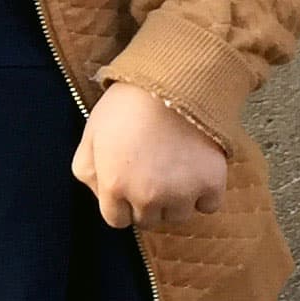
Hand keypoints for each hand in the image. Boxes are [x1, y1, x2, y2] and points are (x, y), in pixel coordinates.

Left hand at [72, 83, 227, 230]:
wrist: (173, 80)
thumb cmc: (126, 103)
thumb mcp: (90, 134)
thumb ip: (88, 172)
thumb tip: (101, 195)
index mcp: (114, 187)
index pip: (117, 220)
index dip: (122, 201)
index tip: (129, 181)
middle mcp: (147, 198)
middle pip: (148, 220)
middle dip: (147, 201)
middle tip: (153, 170)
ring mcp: (182, 194)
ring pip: (178, 215)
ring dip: (176, 199)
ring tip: (175, 167)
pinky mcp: (212, 184)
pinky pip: (208, 205)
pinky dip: (205, 193)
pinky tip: (196, 169)